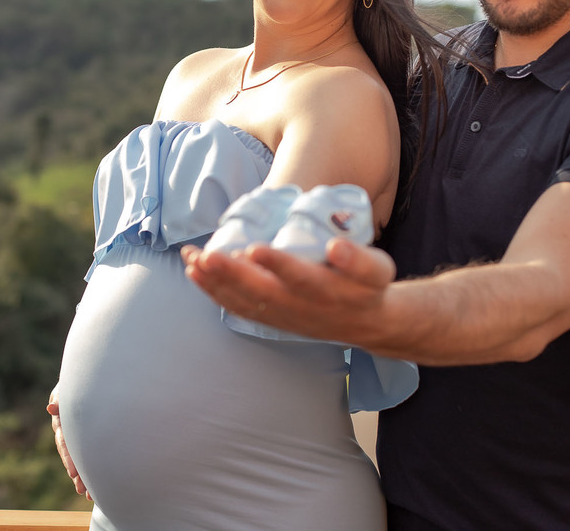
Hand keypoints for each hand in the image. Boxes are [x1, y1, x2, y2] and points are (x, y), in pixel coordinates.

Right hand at [46, 387, 89, 499]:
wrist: (86, 379)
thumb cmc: (75, 382)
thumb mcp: (67, 388)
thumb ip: (60, 399)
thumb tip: (51, 408)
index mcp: (62, 421)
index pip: (65, 441)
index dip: (69, 457)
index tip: (73, 473)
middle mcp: (67, 431)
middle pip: (71, 455)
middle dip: (77, 473)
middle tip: (81, 489)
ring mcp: (76, 436)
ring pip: (79, 458)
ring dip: (83, 476)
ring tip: (88, 494)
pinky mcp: (85, 438)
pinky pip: (87, 455)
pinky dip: (90, 470)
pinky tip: (94, 486)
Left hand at [182, 238, 394, 346]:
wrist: (366, 324)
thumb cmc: (368, 287)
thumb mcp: (378, 270)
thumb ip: (358, 258)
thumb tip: (336, 245)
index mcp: (328, 292)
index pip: (300, 278)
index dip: (278, 265)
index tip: (255, 248)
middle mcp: (300, 308)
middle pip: (261, 293)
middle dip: (231, 275)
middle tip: (207, 255)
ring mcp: (282, 316)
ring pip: (243, 301)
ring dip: (215, 282)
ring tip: (191, 259)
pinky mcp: (270, 319)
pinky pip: (237, 308)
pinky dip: (213, 292)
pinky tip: (193, 273)